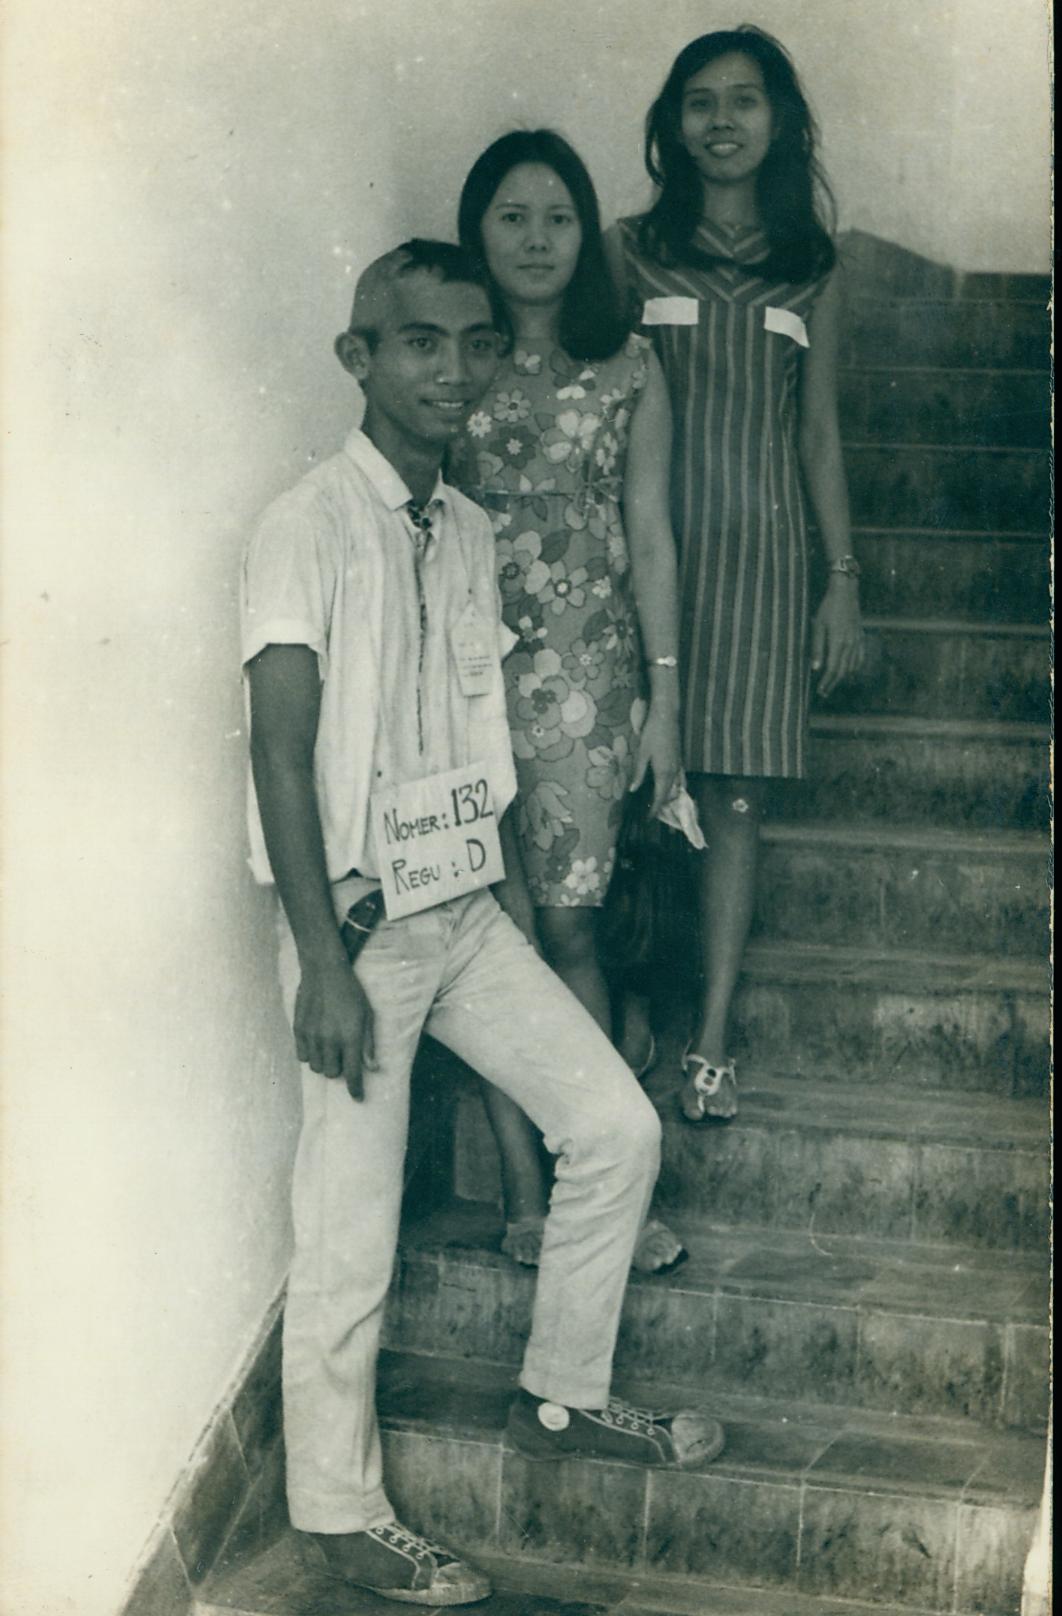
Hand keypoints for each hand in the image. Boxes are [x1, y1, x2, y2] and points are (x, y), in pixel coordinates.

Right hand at [293, 959, 374, 1099]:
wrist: (324, 970)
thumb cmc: (351, 992)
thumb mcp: (367, 1015)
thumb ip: (368, 1043)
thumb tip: (373, 1068)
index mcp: (350, 1037)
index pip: (353, 1072)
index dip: (356, 1089)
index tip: (358, 1098)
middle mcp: (330, 1039)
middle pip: (333, 1073)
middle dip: (340, 1071)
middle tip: (344, 1059)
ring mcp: (312, 1035)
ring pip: (317, 1067)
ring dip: (325, 1063)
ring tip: (330, 1050)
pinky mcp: (298, 1029)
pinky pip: (303, 1056)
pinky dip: (311, 1056)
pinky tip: (317, 1045)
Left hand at [630, 702, 681, 815]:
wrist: (666, 716)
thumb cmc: (652, 733)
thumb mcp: (642, 753)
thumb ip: (639, 773)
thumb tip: (633, 790)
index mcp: (664, 772)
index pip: (661, 796)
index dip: (655, 809)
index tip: (648, 819)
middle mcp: (674, 771)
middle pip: (670, 794)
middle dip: (662, 806)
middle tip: (653, 814)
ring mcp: (679, 765)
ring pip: (678, 787)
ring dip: (671, 797)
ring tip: (662, 804)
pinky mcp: (680, 759)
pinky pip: (681, 778)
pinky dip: (677, 787)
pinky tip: (673, 787)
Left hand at [811, 579, 865, 697]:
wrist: (845, 592)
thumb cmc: (828, 607)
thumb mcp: (818, 626)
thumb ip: (817, 648)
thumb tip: (815, 668)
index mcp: (838, 643)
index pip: (833, 669)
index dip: (826, 682)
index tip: (820, 691)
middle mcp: (850, 645)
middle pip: (842, 671)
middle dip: (833, 684)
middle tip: (824, 693)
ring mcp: (857, 641)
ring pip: (852, 666)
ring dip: (842, 677)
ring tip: (833, 684)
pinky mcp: (861, 636)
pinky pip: (860, 657)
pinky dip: (855, 667)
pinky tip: (850, 671)